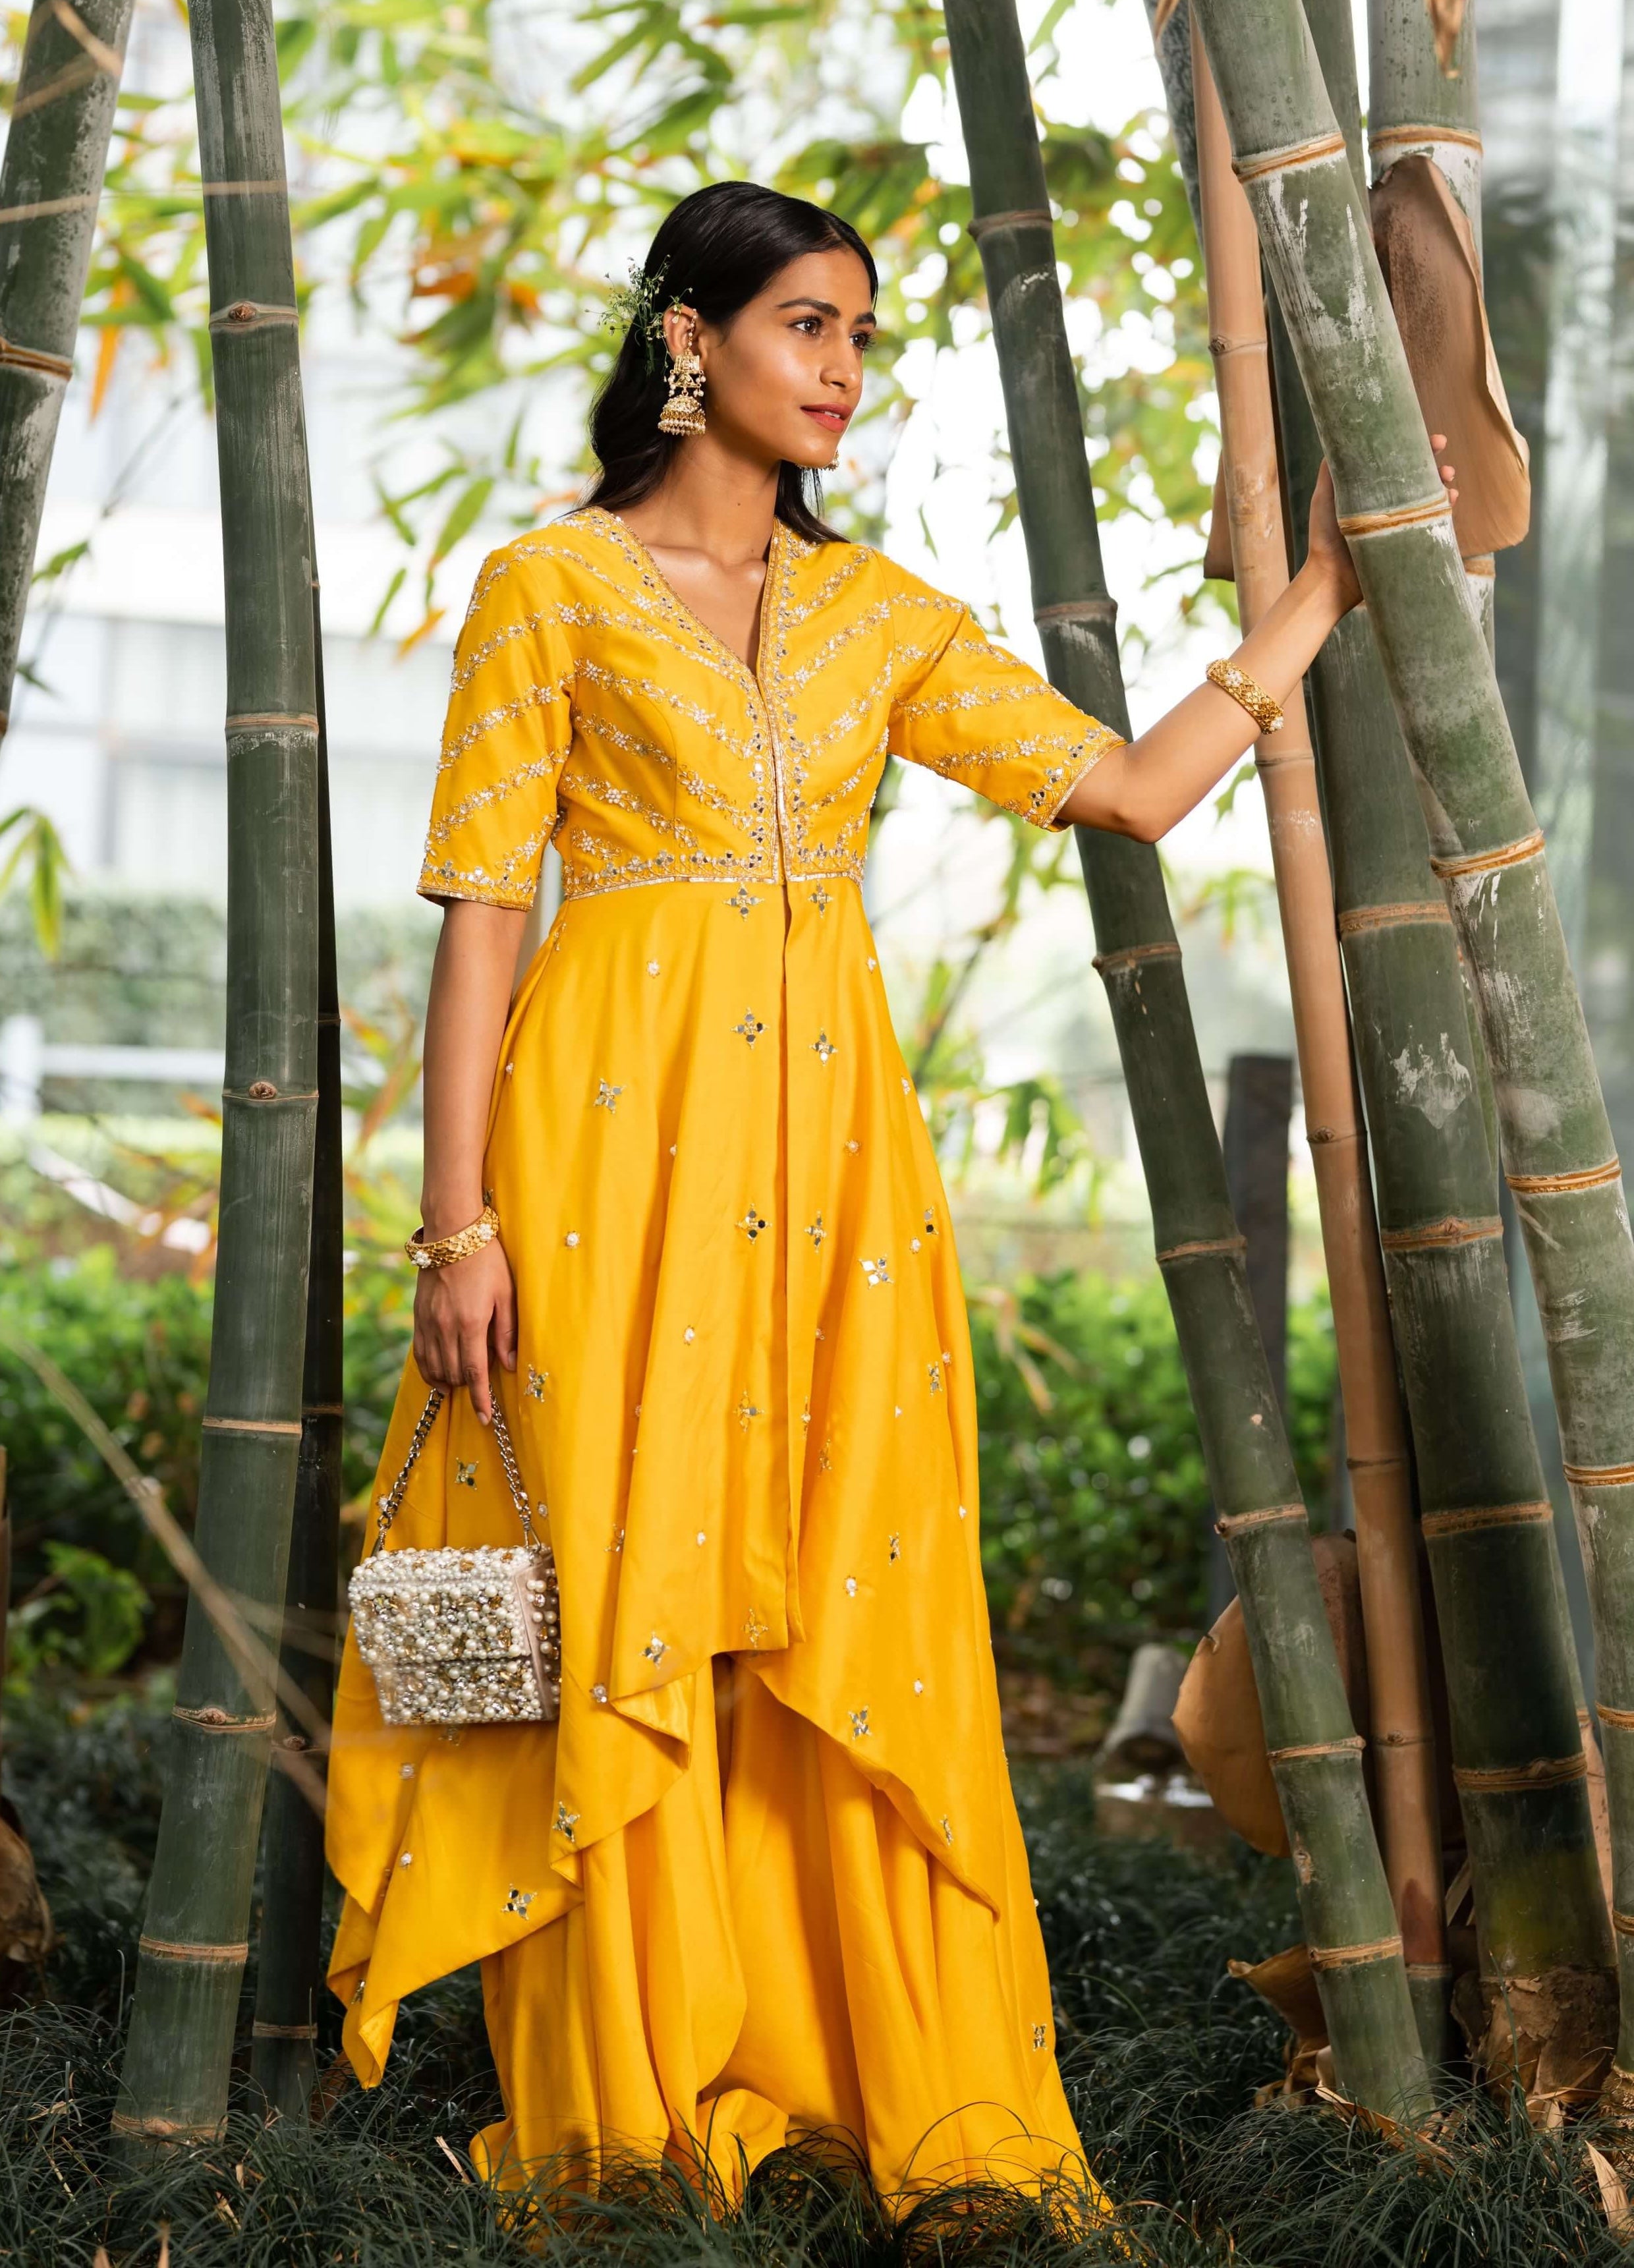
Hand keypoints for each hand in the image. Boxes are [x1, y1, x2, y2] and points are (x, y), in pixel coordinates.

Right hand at [412, 1237, 516, 1423]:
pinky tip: (438, 1375)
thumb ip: (507, 1332)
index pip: (475, 1372)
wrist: (452, 1233)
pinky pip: (419, 1353)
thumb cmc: (487, 1260)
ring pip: (435, 1367)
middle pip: (454, 1373)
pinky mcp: (418, 1316)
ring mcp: (428, 1322)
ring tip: (461, 1384)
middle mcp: (446, 1327)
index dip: (480, 1399)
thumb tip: (508, 1364)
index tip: (486, 1418)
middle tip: (481, 1390)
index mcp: (471, 1323)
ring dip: (449, 1380)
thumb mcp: (506, 1294)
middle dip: (468, 1388)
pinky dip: (428, 1369)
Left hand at [1304, 439, 1457, 620]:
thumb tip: (1337, 438)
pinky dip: (1445, 510)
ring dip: (1444, 484)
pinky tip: (1451, 500)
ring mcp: (1401, 522)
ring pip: (1429, 498)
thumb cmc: (1324, 537)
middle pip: (1418, 478)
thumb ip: (1331, 473)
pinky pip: (1432, 522)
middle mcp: (1389, 504)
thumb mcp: (1324, 498)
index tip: (1430, 438)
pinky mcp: (1408, 540)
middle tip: (1442, 453)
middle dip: (1435, 463)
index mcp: (1372, 490)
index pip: (1397, 463)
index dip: (1415, 448)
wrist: (1331, 578)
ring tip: (1449, 479)